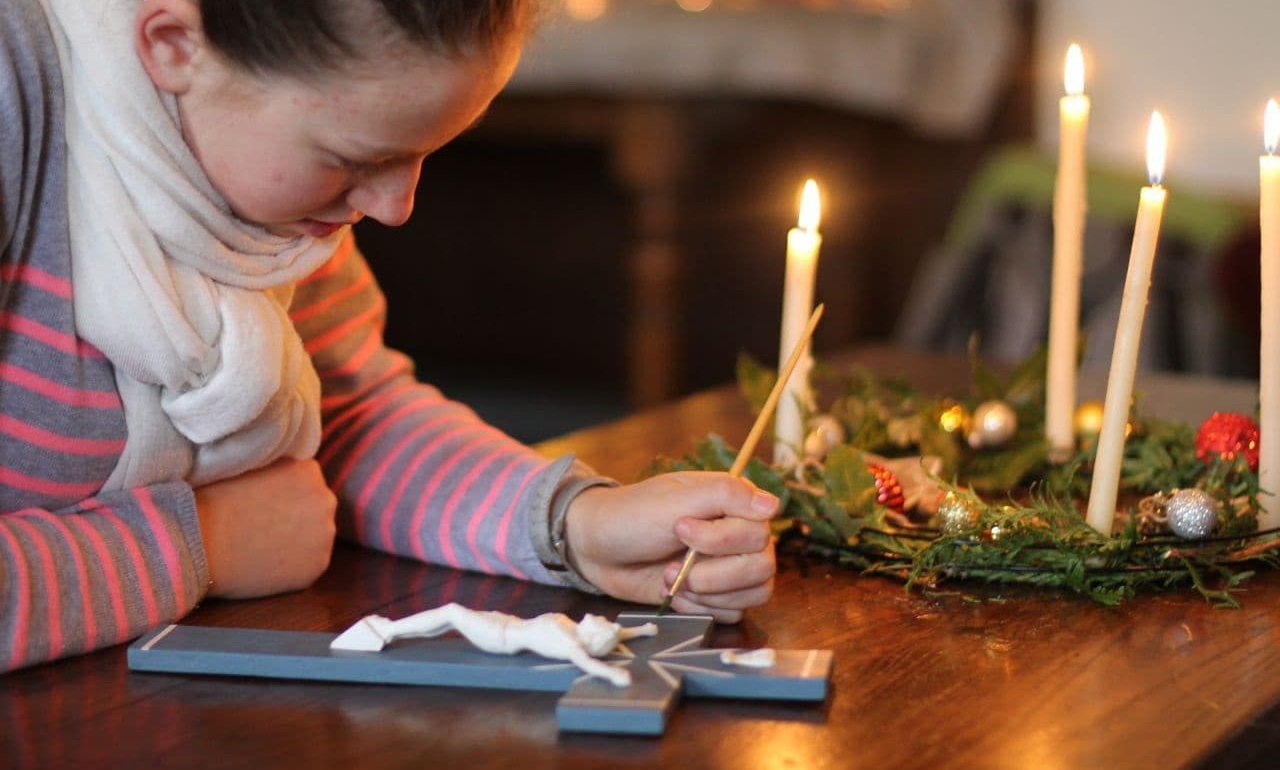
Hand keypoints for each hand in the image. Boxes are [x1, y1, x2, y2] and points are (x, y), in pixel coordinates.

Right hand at [194, 458, 336, 598]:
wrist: (197, 542)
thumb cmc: (214, 501)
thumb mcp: (251, 465)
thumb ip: (277, 467)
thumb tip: (285, 472)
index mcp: (309, 470)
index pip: (305, 480)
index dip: (282, 492)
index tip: (262, 501)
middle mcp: (325, 500)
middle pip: (314, 507)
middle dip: (295, 515)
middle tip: (261, 524)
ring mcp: (325, 536)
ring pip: (314, 536)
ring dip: (296, 540)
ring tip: (260, 543)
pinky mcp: (317, 566)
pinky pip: (308, 564)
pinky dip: (292, 566)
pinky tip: (265, 562)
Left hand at [563, 472, 778, 622]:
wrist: (598, 550)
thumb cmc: (632, 515)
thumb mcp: (674, 498)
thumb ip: (725, 495)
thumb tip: (773, 506)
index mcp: (734, 503)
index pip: (758, 532)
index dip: (721, 539)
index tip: (680, 529)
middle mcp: (740, 535)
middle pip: (762, 567)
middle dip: (713, 574)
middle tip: (673, 566)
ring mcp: (730, 567)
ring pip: (753, 594)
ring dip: (706, 594)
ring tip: (670, 578)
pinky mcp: (717, 596)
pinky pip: (733, 614)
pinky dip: (700, 609)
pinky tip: (674, 594)